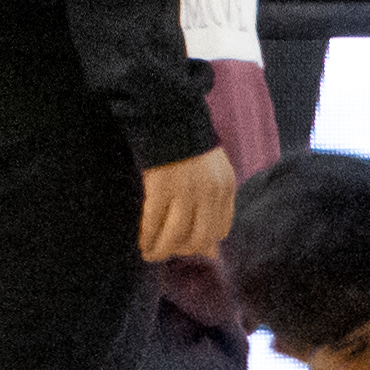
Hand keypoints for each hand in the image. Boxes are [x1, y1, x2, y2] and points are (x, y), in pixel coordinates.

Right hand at [135, 149, 238, 263]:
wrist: (170, 115)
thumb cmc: (188, 145)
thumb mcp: (214, 171)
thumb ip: (213, 199)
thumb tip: (209, 245)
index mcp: (226, 187)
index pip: (220, 229)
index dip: (203, 243)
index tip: (187, 246)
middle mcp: (211, 192)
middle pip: (199, 237)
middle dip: (181, 250)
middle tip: (166, 252)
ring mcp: (186, 191)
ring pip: (176, 235)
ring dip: (161, 249)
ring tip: (150, 253)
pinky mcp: (161, 188)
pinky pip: (154, 222)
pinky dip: (147, 236)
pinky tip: (142, 242)